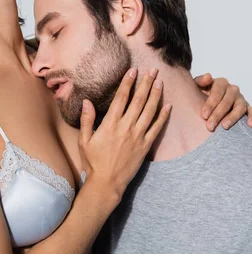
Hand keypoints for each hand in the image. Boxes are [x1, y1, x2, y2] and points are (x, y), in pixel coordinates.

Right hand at [79, 68, 170, 201]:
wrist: (107, 183)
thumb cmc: (93, 162)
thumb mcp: (84, 141)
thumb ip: (87, 120)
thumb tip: (86, 101)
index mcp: (110, 124)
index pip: (122, 98)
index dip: (128, 83)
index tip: (133, 70)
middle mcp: (126, 127)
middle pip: (139, 100)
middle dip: (146, 83)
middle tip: (152, 70)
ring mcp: (138, 136)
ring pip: (150, 111)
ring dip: (156, 95)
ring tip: (160, 81)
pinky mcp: (145, 146)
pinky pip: (157, 128)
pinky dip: (163, 116)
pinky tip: (168, 105)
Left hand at [194, 73, 251, 130]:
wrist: (207, 97)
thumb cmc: (202, 92)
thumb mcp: (198, 85)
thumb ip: (200, 80)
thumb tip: (208, 77)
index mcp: (221, 83)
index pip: (217, 92)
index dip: (210, 104)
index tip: (204, 115)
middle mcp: (232, 90)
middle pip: (227, 101)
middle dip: (218, 114)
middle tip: (210, 126)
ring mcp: (240, 98)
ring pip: (239, 107)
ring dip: (232, 117)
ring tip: (224, 126)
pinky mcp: (246, 107)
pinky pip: (251, 111)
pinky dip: (251, 117)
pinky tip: (249, 125)